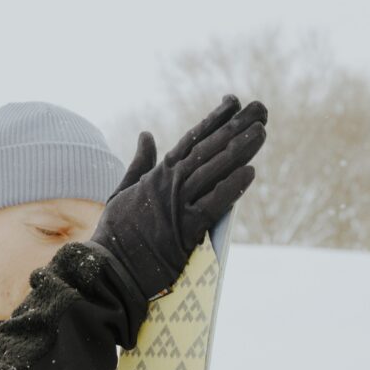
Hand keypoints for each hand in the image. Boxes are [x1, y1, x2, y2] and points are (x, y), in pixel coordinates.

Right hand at [87, 94, 267, 299]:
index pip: (192, 139)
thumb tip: (147, 135)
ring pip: (215, 171)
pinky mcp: (185, 230)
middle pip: (210, 149)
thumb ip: (139, 163)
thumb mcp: (123, 190)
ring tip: (261, 131)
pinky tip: (250, 172)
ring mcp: (178, 205)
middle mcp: (171, 183)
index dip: (215, 119)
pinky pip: (213, 205)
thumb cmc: (116, 233)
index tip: (234, 101)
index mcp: (159, 174)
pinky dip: (231, 188)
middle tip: (260, 108)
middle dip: (236, 126)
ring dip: (240, 150)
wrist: (108, 268)